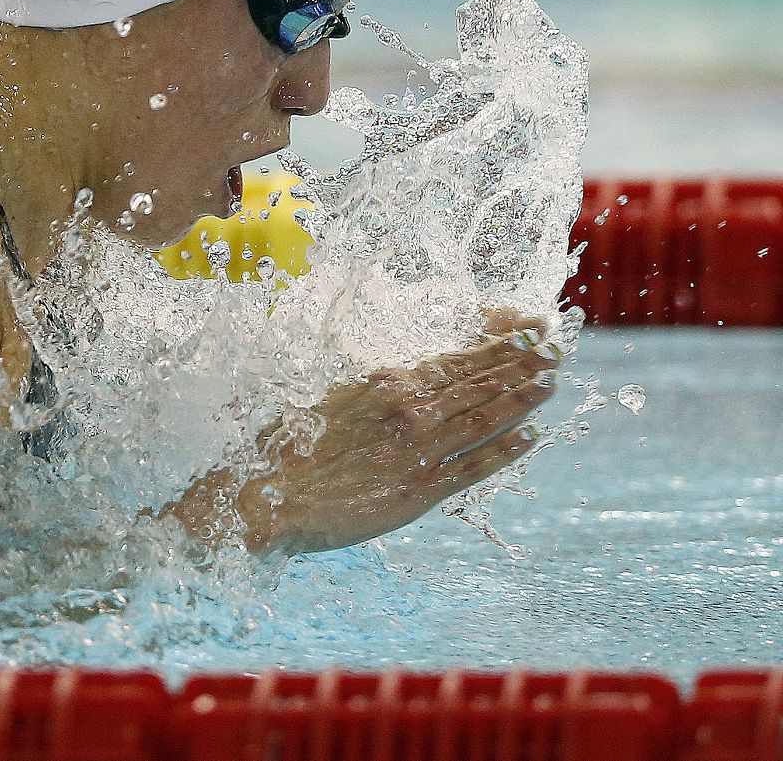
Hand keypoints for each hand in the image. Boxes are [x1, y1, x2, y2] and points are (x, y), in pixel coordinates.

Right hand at [191, 311, 559, 552]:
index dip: (498, 346)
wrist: (272, 496)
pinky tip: (530, 438)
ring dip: (522, 401)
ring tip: (550, 385)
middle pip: (479, 383)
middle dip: (522, 366)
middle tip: (556, 352)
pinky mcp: (421, 489)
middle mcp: (410, 410)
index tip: (528, 333)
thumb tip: (393, 384)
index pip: (456, 358)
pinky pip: (475, 466)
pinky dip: (506, 451)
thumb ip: (368, 394)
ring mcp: (419, 449)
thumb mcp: (328, 402)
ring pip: (486, 419)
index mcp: (386, 383)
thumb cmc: (289, 447)